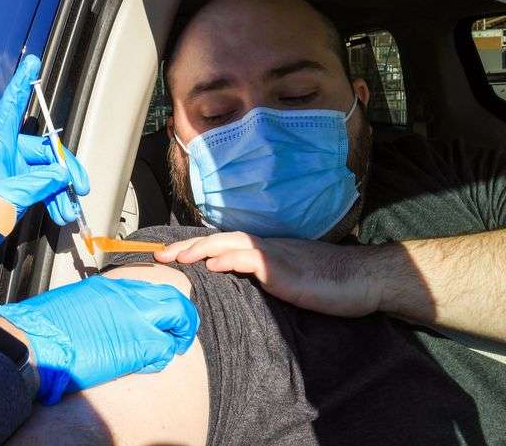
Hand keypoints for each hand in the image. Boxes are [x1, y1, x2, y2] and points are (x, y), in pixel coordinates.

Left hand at [0, 54, 89, 269]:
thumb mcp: (7, 199)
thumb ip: (38, 183)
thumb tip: (62, 174)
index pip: (11, 107)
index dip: (21, 83)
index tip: (31, 60)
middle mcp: (7, 154)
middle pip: (46, 150)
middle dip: (66, 169)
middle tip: (81, 188)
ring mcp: (15, 172)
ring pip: (50, 172)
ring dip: (63, 191)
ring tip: (69, 211)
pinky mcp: (19, 190)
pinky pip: (45, 188)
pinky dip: (56, 200)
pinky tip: (63, 214)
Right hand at [0, 276, 199, 404]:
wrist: (34, 341)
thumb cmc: (47, 325)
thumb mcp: (78, 300)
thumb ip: (102, 304)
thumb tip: (112, 315)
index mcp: (112, 287)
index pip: (153, 289)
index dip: (164, 305)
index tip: (164, 316)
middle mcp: (129, 297)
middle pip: (174, 300)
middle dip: (183, 318)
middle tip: (179, 333)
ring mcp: (136, 319)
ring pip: (178, 321)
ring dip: (177, 338)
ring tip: (169, 349)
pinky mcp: (137, 346)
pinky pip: (164, 351)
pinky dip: (162, 358)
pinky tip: (150, 363)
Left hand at [155, 232, 383, 317]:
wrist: (363, 278)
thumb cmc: (328, 282)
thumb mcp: (288, 279)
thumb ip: (263, 278)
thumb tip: (234, 283)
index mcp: (264, 250)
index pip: (222, 244)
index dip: (194, 248)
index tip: (170, 256)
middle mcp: (265, 246)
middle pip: (218, 239)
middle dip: (185, 247)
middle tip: (158, 255)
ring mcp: (275, 255)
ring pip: (230, 243)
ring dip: (200, 249)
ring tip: (176, 257)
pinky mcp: (285, 268)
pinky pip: (253, 260)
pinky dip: (230, 259)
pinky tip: (213, 264)